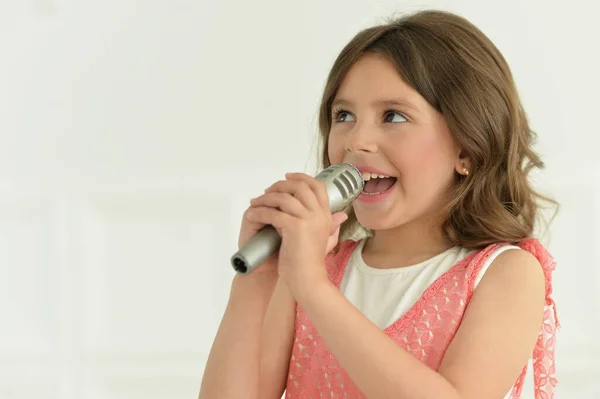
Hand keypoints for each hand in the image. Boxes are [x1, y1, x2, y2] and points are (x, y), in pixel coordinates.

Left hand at [247, 172, 347, 295]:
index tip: (287, 177)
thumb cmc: (312, 262)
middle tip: (267, 191)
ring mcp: (308, 219)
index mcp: (326, 215)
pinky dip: (260, 212)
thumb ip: (333, 225)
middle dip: (280, 185)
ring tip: (256, 203)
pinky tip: (253, 214)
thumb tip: (342, 215)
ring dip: (266, 198)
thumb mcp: (326, 239)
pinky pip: (273, 212)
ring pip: (284, 197)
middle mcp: (319, 214)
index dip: (302, 177)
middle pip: (300, 186)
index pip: (317, 186)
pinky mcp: (294, 227)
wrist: (308, 279)